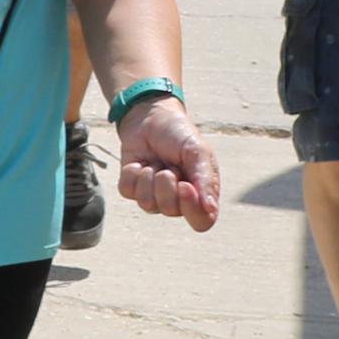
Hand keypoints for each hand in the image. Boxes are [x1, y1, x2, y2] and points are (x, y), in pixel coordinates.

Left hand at [111, 95, 218, 229]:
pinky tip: (140, 163)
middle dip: (166, 184)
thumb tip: (211, 209)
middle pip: (170, 210)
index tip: (185, 185)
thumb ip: (205, 180)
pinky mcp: (131, 188)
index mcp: (200, 195)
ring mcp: (153, 196)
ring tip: (155, 163)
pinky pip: (127, 191)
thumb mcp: (198, 152)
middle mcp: (177, 200)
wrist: (150, 117)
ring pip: (146, 204)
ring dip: (149, 178)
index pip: (200, 222)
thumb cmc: (180, 135)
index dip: (191, 209)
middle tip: (169, 166)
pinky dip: (132, 173)